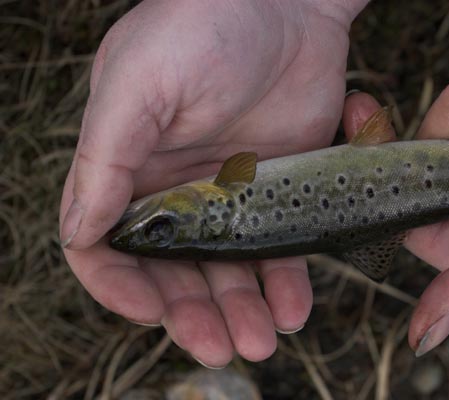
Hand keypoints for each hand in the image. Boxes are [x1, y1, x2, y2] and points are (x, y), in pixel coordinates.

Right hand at [59, 0, 367, 367]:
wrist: (288, 3)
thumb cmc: (203, 25)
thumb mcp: (139, 83)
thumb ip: (105, 159)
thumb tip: (79, 231)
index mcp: (127, 167)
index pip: (105, 246)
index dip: (121, 287)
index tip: (152, 312)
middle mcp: (175, 189)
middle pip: (173, 272)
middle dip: (192, 315)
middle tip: (222, 348)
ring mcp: (229, 195)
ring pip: (227, 270)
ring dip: (241, 310)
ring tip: (263, 340)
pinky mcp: (278, 190)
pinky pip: (278, 248)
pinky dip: (285, 282)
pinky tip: (294, 306)